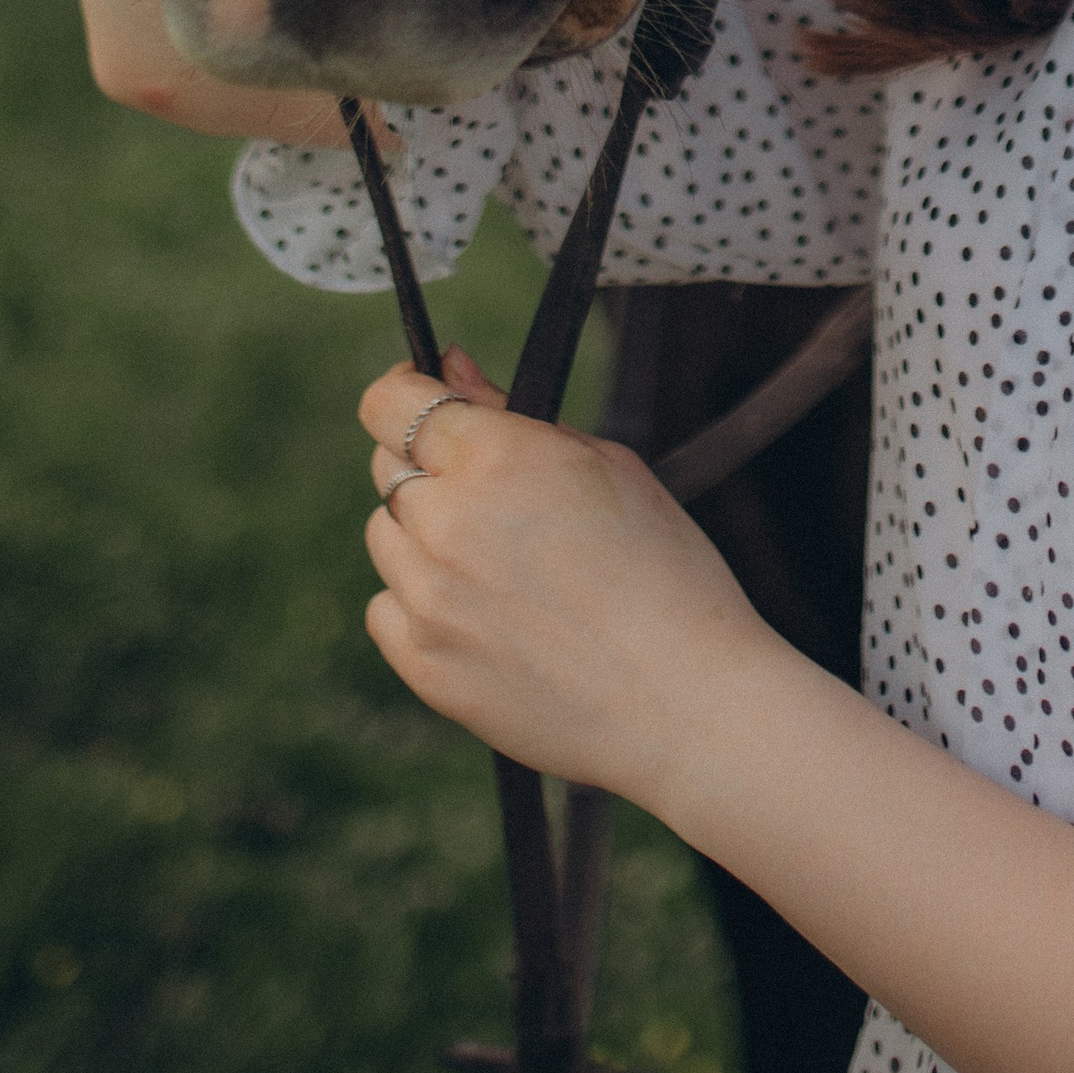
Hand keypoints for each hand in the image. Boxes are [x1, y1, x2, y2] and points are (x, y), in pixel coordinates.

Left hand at [359, 354, 778, 800]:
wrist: (685, 704)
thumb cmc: (667, 574)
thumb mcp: (608, 465)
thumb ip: (512, 413)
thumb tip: (451, 368)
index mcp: (494, 458)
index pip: (390, 403)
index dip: (406, 391)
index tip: (426, 396)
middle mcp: (446, 524)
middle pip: (389, 469)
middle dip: (432, 467)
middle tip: (499, 497)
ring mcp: (427, 601)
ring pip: (387, 539)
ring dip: (426, 536)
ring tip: (505, 566)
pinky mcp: (423, 667)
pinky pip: (388, 611)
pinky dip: (422, 605)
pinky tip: (487, 616)